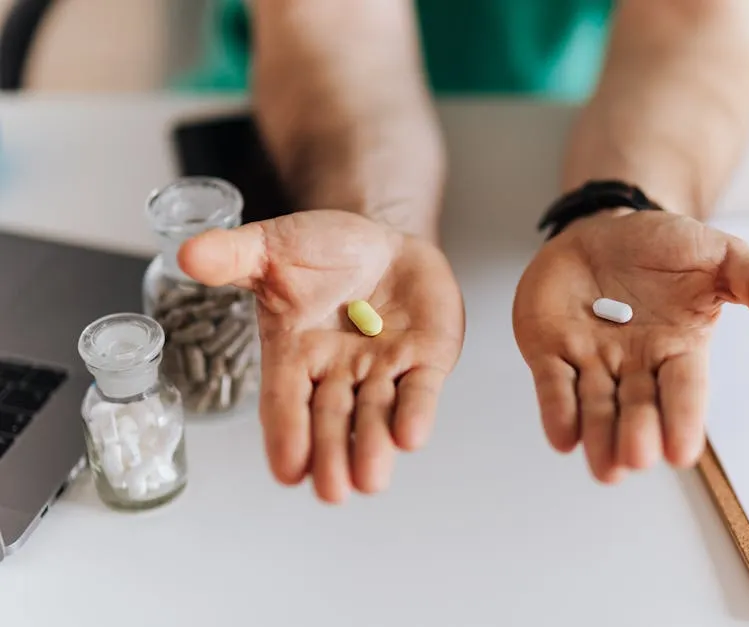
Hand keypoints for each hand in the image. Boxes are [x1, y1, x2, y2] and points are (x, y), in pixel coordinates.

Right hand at [177, 210, 463, 502]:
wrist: (382, 243)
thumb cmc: (322, 253)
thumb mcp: (273, 248)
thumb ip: (235, 256)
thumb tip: (188, 254)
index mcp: (295, 354)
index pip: (285, 400)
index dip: (286, 434)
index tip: (288, 471)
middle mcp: (338, 372)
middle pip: (331, 419)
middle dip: (331, 455)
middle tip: (331, 491)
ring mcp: (383, 368)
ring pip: (376, 414)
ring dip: (372, 446)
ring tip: (370, 480)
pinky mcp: (426, 359)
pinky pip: (420, 389)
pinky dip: (416, 412)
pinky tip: (411, 437)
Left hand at [512, 209, 748, 481]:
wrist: (605, 229)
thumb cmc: (665, 249)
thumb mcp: (718, 255)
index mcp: (679, 350)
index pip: (684, 391)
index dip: (683, 420)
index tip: (682, 453)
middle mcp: (635, 366)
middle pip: (637, 408)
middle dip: (637, 434)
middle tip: (637, 458)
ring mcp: (591, 360)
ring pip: (595, 407)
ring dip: (598, 436)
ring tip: (605, 468)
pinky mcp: (551, 352)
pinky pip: (554, 383)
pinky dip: (557, 410)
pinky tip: (562, 437)